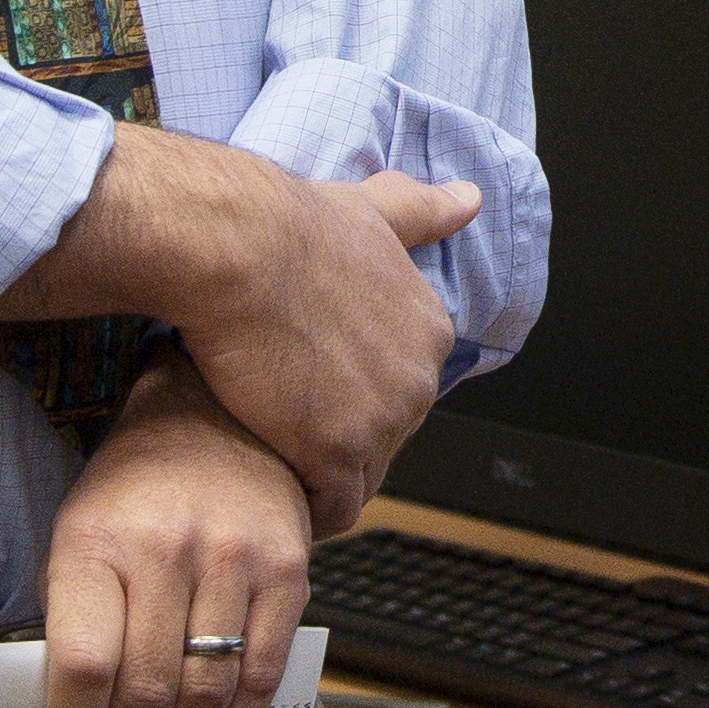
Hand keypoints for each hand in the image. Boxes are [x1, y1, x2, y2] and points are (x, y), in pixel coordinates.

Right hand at [0, 128, 477, 533]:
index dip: (352, 396)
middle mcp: (419, 380)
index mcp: (429, 330)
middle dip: (340, 440)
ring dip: (322, 477)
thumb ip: (422, 211)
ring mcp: (383, 422)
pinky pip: (334, 508)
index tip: (311, 393)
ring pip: (360, 476)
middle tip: (283, 429)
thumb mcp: (371, 209)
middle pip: (384, 435)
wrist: (239, 250)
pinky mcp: (337, 455)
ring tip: (273, 466)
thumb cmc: (291, 225)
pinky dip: (308, 509)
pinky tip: (272, 492)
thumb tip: (468, 197)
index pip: (399, 387)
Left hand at [34, 360, 314, 707]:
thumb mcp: (78, 532)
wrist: (215, 417)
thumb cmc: (134, 487)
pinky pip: (261, 672)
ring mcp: (235, 561)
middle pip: (146, 691)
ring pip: (206, 692)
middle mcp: (168, 550)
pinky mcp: (287, 573)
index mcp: (98, 541)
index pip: (83, 663)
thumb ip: (74, 618)